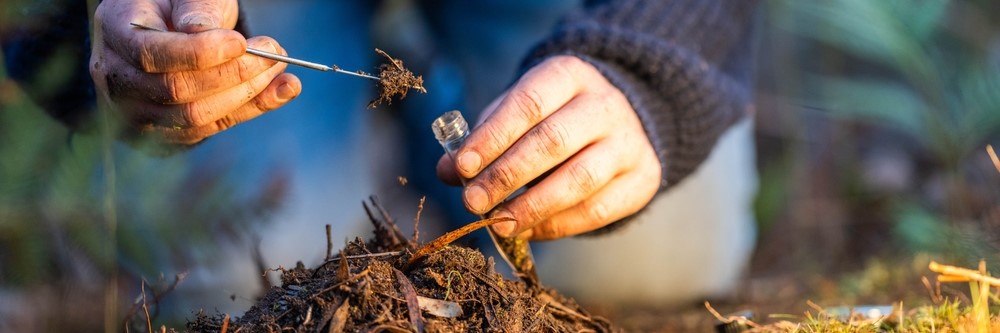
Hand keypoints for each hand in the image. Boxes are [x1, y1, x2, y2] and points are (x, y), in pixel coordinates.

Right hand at [89, 0, 301, 144]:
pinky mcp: (164, 133)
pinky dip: (250, 110)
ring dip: (247, 96)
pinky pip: (210, 130)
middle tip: (274, 53)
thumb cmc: (177, 5)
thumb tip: (205, 34)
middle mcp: (116, 77)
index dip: (198, 53)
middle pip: (174, 90)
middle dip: (232, 74)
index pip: (150, 53)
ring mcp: (136, 111)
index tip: (241, 42)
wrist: (166, 30)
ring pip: (194, 117)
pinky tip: (281, 91)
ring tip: (281, 71)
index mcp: (115, 31)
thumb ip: (196, 10)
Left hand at [437, 56, 660, 239]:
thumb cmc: (553, 117)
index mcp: (569, 75)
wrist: (620, 122)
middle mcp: (605, 104)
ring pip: (579, 179)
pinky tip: (528, 230)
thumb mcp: (517, 112)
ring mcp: (629, 142)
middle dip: (506, 176)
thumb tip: (447, 171)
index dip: (493, 136)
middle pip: (553, 141)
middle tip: (473, 201)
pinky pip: (597, 210)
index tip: (462, 166)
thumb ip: (483, 137)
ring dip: (532, 207)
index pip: (528, 103)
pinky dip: (557, 225)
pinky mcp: (643, 177)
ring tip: (498, 223)